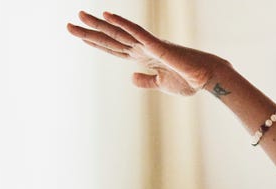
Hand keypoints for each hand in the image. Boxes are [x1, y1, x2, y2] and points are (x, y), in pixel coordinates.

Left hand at [67, 11, 222, 95]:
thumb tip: (131, 77)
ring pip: (119, 33)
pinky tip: (109, 16)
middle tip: (68, 25)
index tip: (79, 35)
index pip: (113, 49)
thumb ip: (146, 81)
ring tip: (80, 16)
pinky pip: (137, 32)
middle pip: (111, 39)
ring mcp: (149, 45)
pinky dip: (123, 23)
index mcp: (142, 57)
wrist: (207, 79)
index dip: (96, 43)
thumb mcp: (162, 85)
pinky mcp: (158, 46)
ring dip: (99, 25)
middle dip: (89, 32)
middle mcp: (142, 48)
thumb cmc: (188, 81)